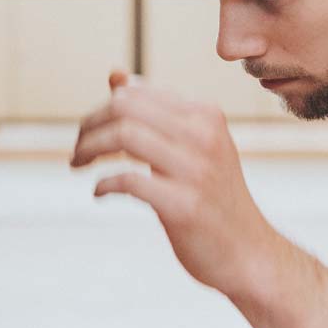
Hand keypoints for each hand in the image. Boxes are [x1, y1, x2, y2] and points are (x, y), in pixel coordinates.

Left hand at [71, 70, 327, 327]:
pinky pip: (128, 180)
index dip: (101, 109)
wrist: (249, 252)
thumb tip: (115, 75)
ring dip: (89, 149)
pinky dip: (104, 184)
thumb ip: (154, 111)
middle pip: (124, 107)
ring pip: (123, 136)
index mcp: (205, 114)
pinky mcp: (185, 206)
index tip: (88, 132)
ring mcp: (196, 171)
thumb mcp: (192, 144)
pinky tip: (100, 192)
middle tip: (77, 150)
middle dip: (89, 126)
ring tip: (79, 164)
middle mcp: (204, 135)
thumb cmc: (212, 196)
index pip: (135, 92)